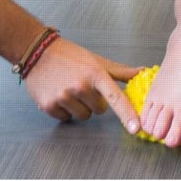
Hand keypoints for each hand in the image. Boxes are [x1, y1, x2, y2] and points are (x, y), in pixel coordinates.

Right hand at [22, 35, 144, 134]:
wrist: (37, 52)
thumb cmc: (69, 55)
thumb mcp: (96, 60)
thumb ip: (120, 71)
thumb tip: (143, 72)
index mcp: (95, 73)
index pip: (116, 97)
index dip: (127, 114)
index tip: (137, 128)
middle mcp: (80, 86)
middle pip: (99, 110)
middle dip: (94, 101)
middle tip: (83, 85)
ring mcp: (64, 96)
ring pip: (83, 116)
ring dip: (79, 107)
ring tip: (70, 88)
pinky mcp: (49, 105)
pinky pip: (66, 118)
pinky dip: (64, 110)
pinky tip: (58, 93)